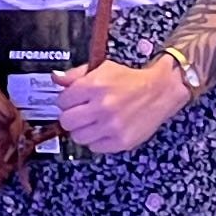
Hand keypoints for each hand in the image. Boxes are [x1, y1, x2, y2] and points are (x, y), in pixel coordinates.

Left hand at [54, 53, 192, 156]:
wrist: (160, 92)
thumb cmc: (130, 81)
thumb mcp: (102, 68)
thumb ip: (76, 74)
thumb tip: (56, 78)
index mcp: (95, 85)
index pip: (62, 101)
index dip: (67, 100)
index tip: (74, 100)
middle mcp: (102, 107)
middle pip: (66, 121)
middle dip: (71, 116)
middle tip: (81, 112)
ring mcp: (112, 126)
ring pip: (77, 137)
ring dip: (82, 130)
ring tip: (93, 122)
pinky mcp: (120, 142)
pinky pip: (94, 147)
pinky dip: (97, 140)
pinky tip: (104, 129)